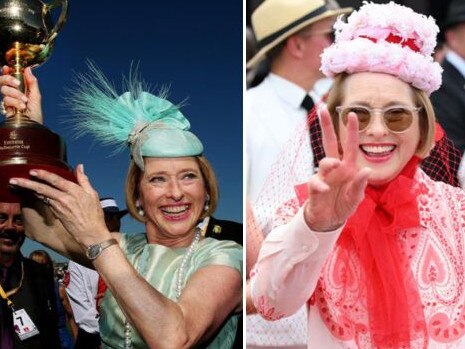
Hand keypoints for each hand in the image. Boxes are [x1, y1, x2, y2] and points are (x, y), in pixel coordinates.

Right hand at [0, 66, 42, 122]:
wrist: (33, 126)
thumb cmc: (35, 113)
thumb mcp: (36, 97)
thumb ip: (32, 83)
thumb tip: (28, 69)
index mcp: (20, 89)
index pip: (9, 77)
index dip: (6, 71)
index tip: (7, 67)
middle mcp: (12, 93)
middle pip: (2, 81)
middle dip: (9, 79)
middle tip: (18, 84)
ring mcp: (8, 100)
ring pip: (4, 90)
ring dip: (16, 94)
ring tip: (25, 101)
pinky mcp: (5, 108)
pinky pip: (6, 100)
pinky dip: (15, 102)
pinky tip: (21, 107)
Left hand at [9, 164, 109, 246]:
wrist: (90, 233)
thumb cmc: (94, 214)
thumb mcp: (92, 194)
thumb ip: (84, 180)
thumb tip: (80, 167)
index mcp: (74, 191)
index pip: (56, 180)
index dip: (43, 175)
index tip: (33, 171)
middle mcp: (63, 199)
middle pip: (42, 189)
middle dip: (27, 184)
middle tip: (15, 180)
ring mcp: (58, 207)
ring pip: (41, 196)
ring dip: (30, 190)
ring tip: (20, 185)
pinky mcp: (56, 214)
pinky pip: (46, 202)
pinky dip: (40, 197)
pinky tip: (35, 193)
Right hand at [303, 106, 370, 231]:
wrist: (329, 221)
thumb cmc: (344, 205)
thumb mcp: (356, 197)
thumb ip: (360, 184)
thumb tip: (367, 170)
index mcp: (348, 167)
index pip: (350, 145)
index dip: (351, 130)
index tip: (352, 113)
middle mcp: (335, 168)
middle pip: (329, 143)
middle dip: (326, 126)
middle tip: (322, 109)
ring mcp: (324, 176)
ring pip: (324, 162)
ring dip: (329, 162)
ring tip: (334, 164)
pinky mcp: (314, 188)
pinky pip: (316, 183)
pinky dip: (321, 185)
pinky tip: (325, 190)